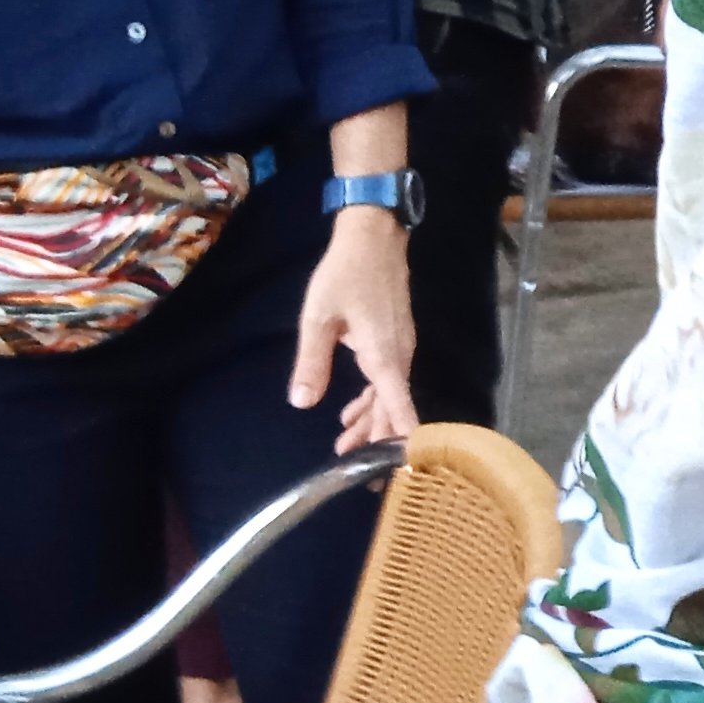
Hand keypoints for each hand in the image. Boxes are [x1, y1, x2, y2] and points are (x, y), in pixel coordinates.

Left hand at [291, 213, 420, 446]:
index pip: (398, 405)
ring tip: (345, 444)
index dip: (401, 436)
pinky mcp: (395, 338)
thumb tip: (302, 403)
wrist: (374, 236)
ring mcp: (400, 346)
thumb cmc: (345, 274)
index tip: (400, 466)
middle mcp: (398, 355)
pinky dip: (372, 398)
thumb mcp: (318, 318)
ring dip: (370, 419)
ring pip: (390, 393)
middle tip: (350, 465)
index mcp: (383, 355)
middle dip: (374, 437)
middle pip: (392, 407)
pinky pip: (388, 378)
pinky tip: (351, 409)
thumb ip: (311, 362)